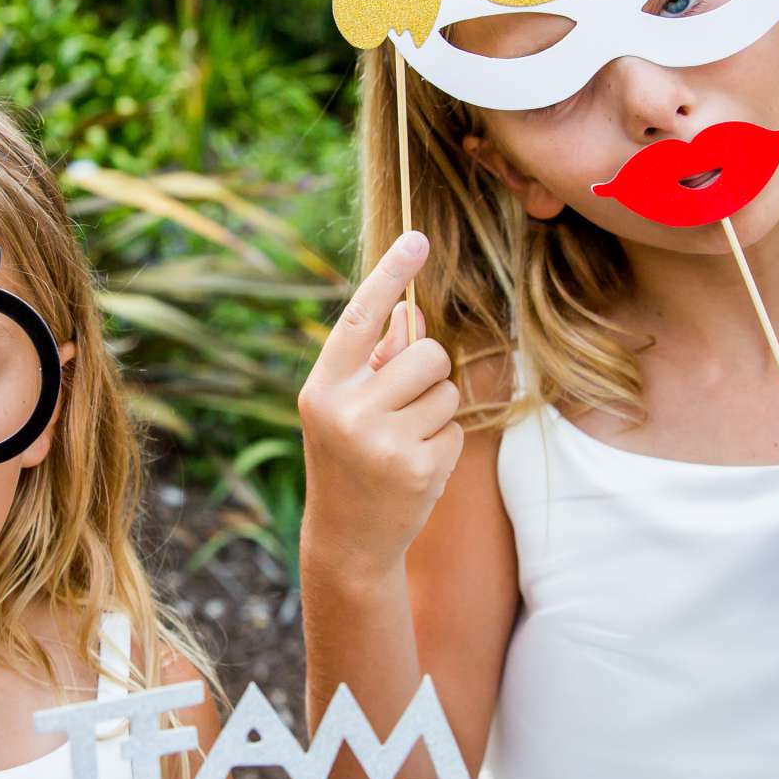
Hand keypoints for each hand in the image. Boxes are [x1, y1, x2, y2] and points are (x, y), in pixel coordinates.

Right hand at [297, 232, 464, 579]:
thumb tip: (413, 314)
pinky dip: (444, 443)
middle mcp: (348, 410)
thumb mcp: (346, 408)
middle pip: (425, 352)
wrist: (347, 539)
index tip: (418, 238)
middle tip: (404, 406)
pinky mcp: (418, 468)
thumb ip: (375, 362)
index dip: (390, 275)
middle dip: (427, 372)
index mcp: (323, 387)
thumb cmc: (348, 460)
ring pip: (447, 390)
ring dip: (437, 410)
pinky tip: (416, 468)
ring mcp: (383, 441)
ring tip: (405, 440)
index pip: (359, 317)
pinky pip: (456, 428)